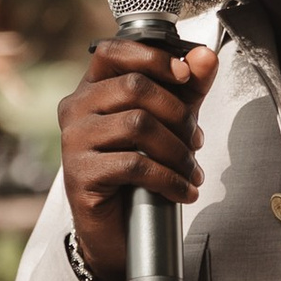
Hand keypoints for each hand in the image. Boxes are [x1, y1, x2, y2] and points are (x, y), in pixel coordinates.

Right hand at [58, 34, 218, 280]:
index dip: (153, 57)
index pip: (113, 51)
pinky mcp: (81, 174)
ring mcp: (74, 141)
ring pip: (138, 125)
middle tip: (196, 140)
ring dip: (177, 150)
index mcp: (92, 89)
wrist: (116, 230)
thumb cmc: (137, 171)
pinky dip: (168, 179)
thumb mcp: (168, 121)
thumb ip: (187, 88)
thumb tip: (205, 56)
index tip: (184, 75)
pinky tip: (183, 191)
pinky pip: (134, 165)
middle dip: (178, 114)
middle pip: (135, 87)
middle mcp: (76, 109)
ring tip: (191, 170)